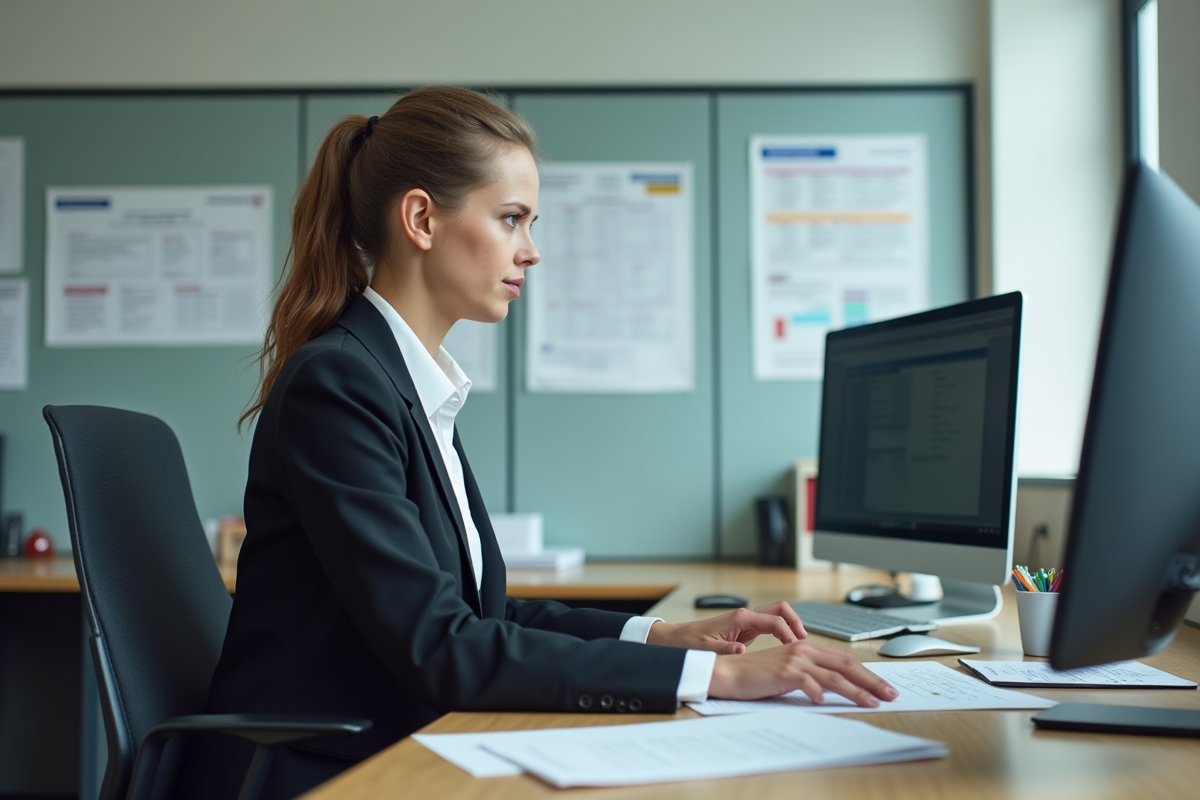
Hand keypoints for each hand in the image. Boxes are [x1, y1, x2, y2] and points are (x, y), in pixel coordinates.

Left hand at [646, 601, 806, 654]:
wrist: (675, 640)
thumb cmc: (688, 643)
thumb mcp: (707, 649)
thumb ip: (726, 649)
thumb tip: (742, 650)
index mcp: (740, 619)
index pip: (774, 621)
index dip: (789, 633)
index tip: (797, 648)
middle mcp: (745, 617)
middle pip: (780, 610)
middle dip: (795, 622)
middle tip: (804, 641)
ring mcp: (746, 623)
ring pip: (776, 618)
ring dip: (790, 627)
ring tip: (800, 646)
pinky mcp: (744, 631)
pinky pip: (769, 628)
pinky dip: (781, 634)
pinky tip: (785, 649)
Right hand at [708, 641, 898, 707]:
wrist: (728, 673)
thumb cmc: (756, 675)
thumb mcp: (787, 671)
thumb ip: (809, 674)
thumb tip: (832, 688)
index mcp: (806, 648)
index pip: (845, 659)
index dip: (867, 673)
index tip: (882, 687)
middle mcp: (803, 650)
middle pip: (846, 665)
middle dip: (872, 681)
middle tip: (890, 694)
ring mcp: (794, 660)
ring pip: (834, 676)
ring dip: (856, 691)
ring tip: (872, 703)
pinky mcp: (783, 672)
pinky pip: (808, 683)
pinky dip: (820, 694)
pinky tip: (827, 704)